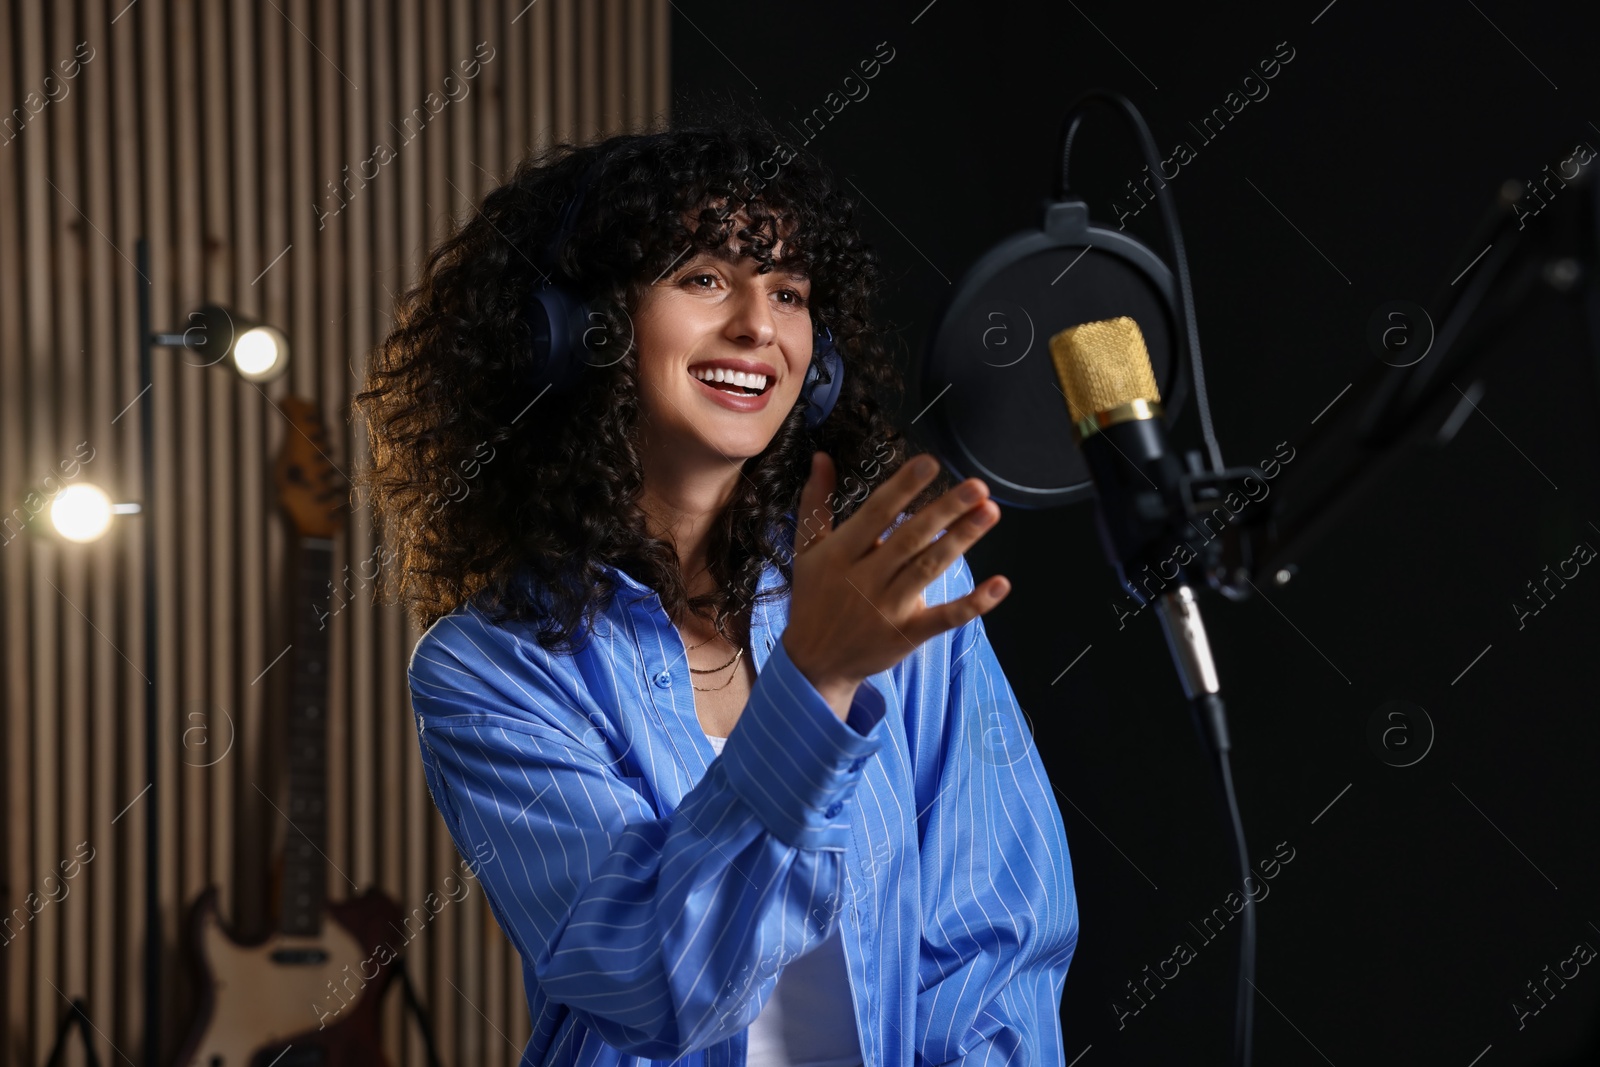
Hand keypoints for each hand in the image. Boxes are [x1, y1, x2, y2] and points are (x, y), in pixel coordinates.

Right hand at [782, 451, 1010, 719]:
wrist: (815, 662)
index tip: (930, 464)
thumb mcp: (806, 549)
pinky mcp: (908, 634)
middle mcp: (865, 578)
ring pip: (929, 569)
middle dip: (945, 510)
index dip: (903, 488)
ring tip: (989, 512)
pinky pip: (944, 618)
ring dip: (961, 540)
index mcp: (841, 552)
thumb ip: (815, 502)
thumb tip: (822, 457)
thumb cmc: (814, 597)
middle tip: (977, 486)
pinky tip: (1000, 584)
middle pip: (911, 538)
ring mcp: (888, 608)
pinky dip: (973, 604)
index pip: (876, 514)